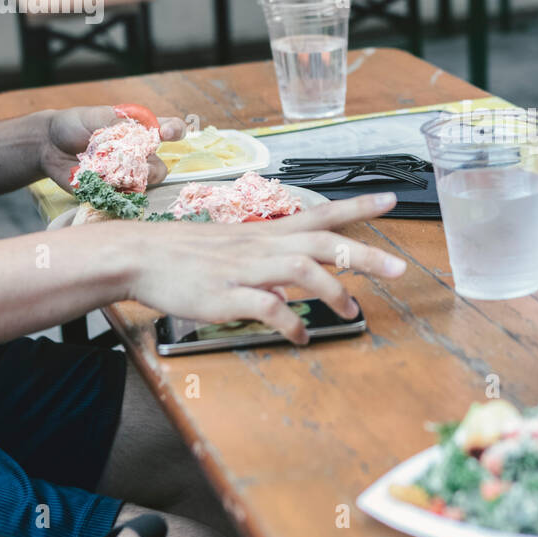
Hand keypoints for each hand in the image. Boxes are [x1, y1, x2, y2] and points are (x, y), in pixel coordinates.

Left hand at [40, 107, 186, 191]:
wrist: (48, 144)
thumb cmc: (75, 124)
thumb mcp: (95, 115)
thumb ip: (116, 122)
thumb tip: (135, 133)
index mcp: (139, 132)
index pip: (168, 129)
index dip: (174, 131)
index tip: (168, 133)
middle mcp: (137, 155)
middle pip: (159, 168)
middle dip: (152, 168)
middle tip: (137, 163)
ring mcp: (125, 175)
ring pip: (142, 186)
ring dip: (131, 181)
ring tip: (111, 174)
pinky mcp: (110, 190)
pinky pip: (120, 197)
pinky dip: (113, 192)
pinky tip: (98, 183)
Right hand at [125, 192, 406, 344]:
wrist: (140, 255)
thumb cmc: (187, 254)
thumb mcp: (235, 248)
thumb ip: (270, 263)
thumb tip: (294, 288)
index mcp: (267, 232)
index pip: (321, 213)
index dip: (357, 206)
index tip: (390, 200)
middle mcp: (263, 245)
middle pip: (323, 242)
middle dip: (364, 254)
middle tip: (398, 268)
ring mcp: (246, 269)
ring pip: (301, 270)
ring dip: (333, 291)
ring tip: (352, 312)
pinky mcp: (227, 295)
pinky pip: (268, 308)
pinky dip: (291, 322)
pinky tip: (301, 336)